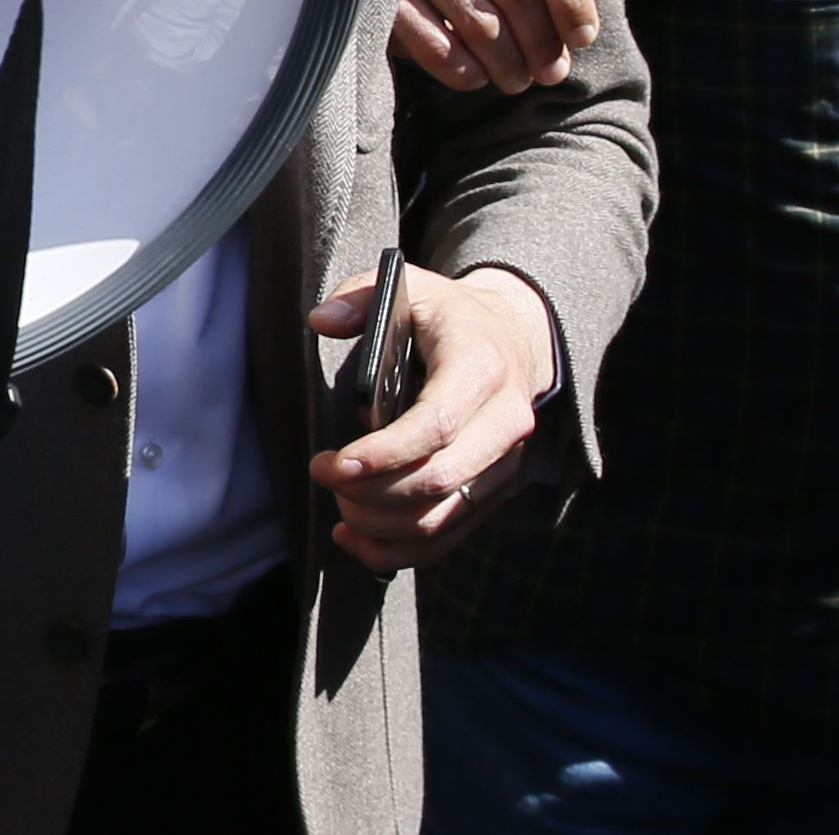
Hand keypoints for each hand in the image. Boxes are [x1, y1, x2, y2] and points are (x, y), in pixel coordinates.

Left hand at [306, 264, 551, 571]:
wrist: (518, 340)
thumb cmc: (452, 316)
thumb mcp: (412, 287)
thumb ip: (360, 295)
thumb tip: (321, 321)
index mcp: (481, 368)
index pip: (437, 425)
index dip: (384, 453)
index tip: (333, 464)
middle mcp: (505, 423)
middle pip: (438, 480)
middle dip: (372, 492)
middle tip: (324, 475)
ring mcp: (505, 464)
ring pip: (443, 517)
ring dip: (381, 525)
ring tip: (337, 505)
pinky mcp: (496, 491)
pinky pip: (450, 536)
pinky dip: (401, 551)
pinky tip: (355, 541)